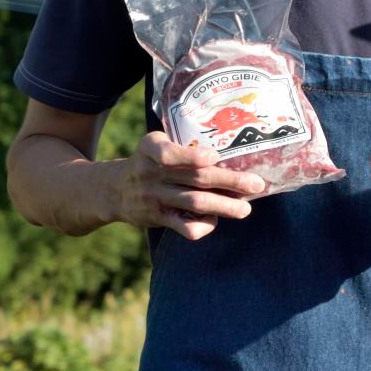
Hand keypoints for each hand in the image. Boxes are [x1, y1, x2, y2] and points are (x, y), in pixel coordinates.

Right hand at [116, 132, 264, 239]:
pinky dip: (203, 225)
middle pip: (195, 178)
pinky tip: (215, 220)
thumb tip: (233, 148)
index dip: (191, 157)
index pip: (166, 153)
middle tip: (256, 184)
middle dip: (229, 181)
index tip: (214, 157)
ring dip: (224, 206)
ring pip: (194, 203)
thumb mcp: (155, 144)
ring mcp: (154, 197)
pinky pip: (183, 227)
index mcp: (151, 148)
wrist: (113, 190)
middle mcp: (151, 172)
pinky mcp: (157, 218)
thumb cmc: (149, 162)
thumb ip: (181, 145)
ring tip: (245, 209)